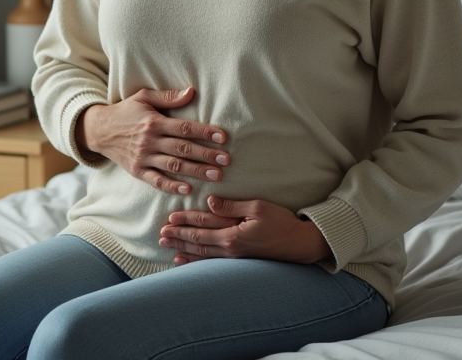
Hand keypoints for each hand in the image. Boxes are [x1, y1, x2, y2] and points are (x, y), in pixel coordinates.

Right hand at [77, 87, 230, 194]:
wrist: (99, 130)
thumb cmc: (126, 111)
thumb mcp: (144, 97)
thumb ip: (168, 96)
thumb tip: (192, 92)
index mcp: (154, 122)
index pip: (184, 128)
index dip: (204, 132)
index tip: (223, 137)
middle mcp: (149, 141)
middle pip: (183, 149)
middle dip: (206, 155)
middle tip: (226, 160)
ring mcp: (143, 157)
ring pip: (174, 166)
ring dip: (196, 171)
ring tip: (216, 175)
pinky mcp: (137, 171)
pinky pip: (156, 181)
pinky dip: (172, 186)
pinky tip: (188, 189)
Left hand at [159, 195, 332, 264]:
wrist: (300, 244)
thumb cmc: (281, 222)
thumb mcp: (257, 207)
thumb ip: (231, 206)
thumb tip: (210, 200)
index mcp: (233, 233)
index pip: (203, 225)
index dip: (185, 221)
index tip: (170, 219)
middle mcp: (231, 248)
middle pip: (199, 241)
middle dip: (179, 237)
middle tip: (161, 235)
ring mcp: (235, 257)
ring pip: (203, 253)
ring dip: (184, 249)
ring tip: (168, 248)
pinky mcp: (240, 260)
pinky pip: (213, 261)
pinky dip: (197, 261)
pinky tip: (186, 260)